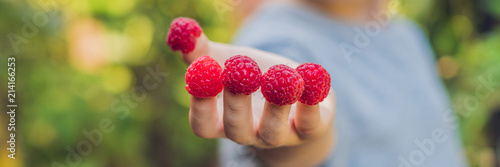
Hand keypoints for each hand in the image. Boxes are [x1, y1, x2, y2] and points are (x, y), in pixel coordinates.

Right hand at [168, 18, 335, 165]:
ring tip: (279, 74)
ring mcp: (280, 135)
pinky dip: (311, 101)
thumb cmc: (255, 79)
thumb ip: (203, 51)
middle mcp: (250, 134)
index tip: (201, 74)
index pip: (202, 125)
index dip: (200, 104)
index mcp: (223, 121)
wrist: (296, 93)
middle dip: (236, 102)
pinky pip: (310, 123)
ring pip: (273, 131)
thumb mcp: (228, 62)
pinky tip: (309, 75)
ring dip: (276, 103)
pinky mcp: (310, 129)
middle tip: (237, 74)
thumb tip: (184, 31)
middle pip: (236, 130)